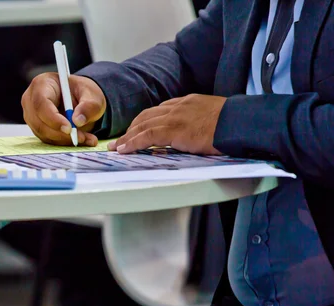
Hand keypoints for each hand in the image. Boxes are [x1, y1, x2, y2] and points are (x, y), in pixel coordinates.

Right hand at [22, 73, 106, 145]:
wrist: (80, 99)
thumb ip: (88, 106)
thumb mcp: (92, 95)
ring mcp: (32, 115)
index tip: (69, 128)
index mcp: (42, 84)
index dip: (53, 118)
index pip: (41, 103)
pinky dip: (64, 142)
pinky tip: (80, 139)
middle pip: (39, 122)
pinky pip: (47, 139)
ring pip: (43, 134)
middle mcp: (31, 100)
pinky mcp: (37, 128)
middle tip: (81, 137)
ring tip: (85, 138)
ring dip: (64, 140)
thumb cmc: (83, 92)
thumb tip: (77, 121)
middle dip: (60, 134)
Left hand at [107, 94, 226, 154]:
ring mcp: (175, 117)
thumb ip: (199, 122)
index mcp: (188, 102)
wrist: (241, 122)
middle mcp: (178, 106)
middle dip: (132, 128)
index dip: (146, 121)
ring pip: (143, 125)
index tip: (137, 129)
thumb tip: (195, 134)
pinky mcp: (174, 129)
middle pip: (147, 116)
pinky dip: (133, 142)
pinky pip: (147, 136)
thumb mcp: (214, 117)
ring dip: (128, 137)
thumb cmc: (234, 123)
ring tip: (117, 147)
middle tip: (121, 139)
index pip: (160, 110)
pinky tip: (125, 149)